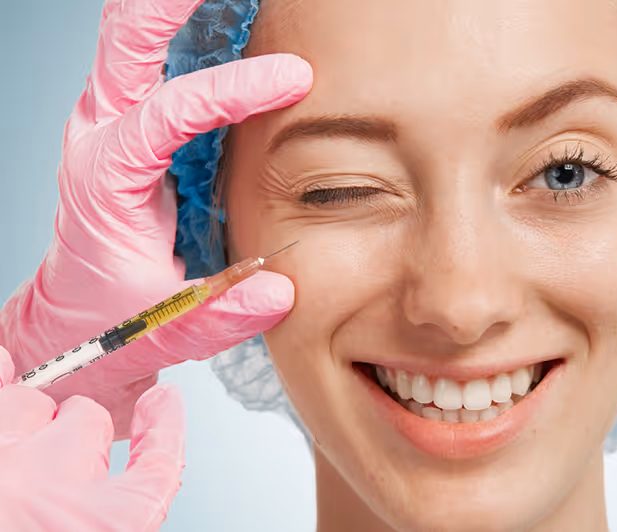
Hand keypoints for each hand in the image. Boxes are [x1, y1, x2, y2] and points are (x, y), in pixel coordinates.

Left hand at [0, 0, 312, 436]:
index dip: (231, 90)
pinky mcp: (133, 123)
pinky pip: (151, 55)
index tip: (293, 78)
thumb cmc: (118, 316)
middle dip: (171, 2)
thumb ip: (220, 314)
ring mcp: (113, 122)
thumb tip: (281, 291)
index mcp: (106, 179)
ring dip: (177, 5)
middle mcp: (102, 136)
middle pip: (124, 37)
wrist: (81, 316)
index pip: (165, 113)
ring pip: (132, 33)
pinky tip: (231, 16)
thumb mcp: (167, 327)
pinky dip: (186, 26)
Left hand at [0, 346, 185, 530]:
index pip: (160, 463)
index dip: (165, 430)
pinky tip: (2, 372)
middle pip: (86, 422)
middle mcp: (53, 491)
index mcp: (105, 527)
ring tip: (10, 460)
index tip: (164, 408)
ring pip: (28, 404)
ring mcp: (4, 468)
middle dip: (72, 436)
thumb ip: (120, 506)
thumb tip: (144, 448)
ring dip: (23, 420)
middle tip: (49, 472)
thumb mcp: (96, 528)